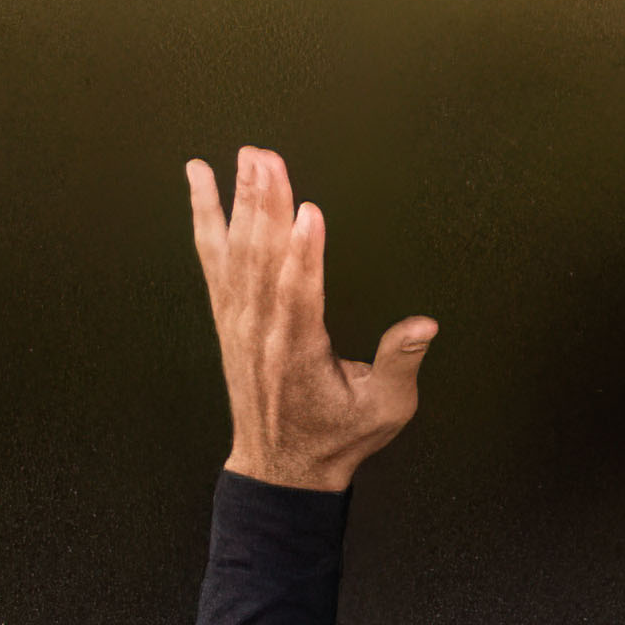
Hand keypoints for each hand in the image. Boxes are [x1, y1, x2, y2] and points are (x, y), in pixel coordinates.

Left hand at [186, 150, 431, 491]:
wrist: (281, 467)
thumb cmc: (335, 437)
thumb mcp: (385, 409)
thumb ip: (400, 363)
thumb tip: (423, 326)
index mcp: (298, 353)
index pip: (299, 296)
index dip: (304, 254)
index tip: (308, 212)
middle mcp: (260, 332)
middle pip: (260, 260)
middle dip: (264, 206)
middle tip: (266, 159)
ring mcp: (237, 322)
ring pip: (235, 252)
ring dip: (239, 201)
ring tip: (246, 158)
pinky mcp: (227, 315)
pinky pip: (212, 257)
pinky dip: (205, 217)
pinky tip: (201, 182)